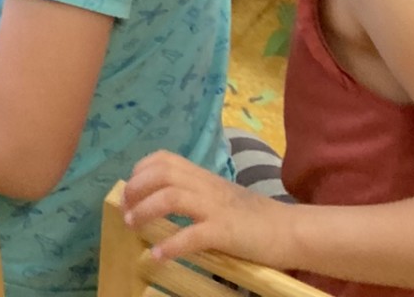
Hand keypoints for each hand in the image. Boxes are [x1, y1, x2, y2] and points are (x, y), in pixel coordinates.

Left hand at [122, 152, 295, 265]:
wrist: (289, 230)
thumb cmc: (253, 217)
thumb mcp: (220, 196)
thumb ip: (196, 192)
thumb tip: (162, 199)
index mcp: (204, 176)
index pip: (164, 159)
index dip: (141, 170)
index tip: (129, 188)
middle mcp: (206, 185)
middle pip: (162, 173)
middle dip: (136, 188)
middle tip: (124, 209)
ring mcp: (215, 208)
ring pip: (171, 197)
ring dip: (146, 210)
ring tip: (132, 226)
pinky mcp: (225, 232)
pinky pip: (192, 235)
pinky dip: (171, 245)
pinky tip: (158, 256)